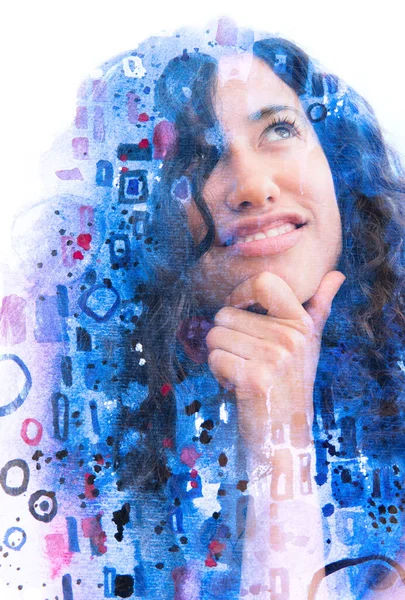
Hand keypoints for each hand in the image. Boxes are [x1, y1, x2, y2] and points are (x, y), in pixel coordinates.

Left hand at [205, 270, 344, 451]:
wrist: (285, 433)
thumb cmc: (292, 382)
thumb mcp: (309, 343)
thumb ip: (319, 306)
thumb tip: (337, 274)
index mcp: (302, 322)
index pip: (265, 282)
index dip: (241, 292)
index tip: (240, 310)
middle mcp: (290, 337)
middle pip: (225, 313)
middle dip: (226, 337)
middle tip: (246, 358)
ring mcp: (273, 358)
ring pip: (215, 335)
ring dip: (220, 356)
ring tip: (242, 370)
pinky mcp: (254, 379)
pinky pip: (214, 358)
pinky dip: (218, 373)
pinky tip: (237, 384)